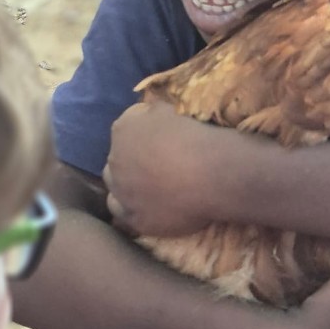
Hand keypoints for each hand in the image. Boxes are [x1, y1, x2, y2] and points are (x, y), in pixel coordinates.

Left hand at [104, 101, 219, 235]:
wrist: (213, 175)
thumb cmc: (197, 138)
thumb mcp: (175, 110)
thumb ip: (157, 110)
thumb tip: (153, 111)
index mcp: (124, 129)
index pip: (130, 123)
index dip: (148, 126)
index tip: (167, 133)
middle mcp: (115, 160)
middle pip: (119, 156)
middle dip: (134, 156)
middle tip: (160, 160)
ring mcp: (122, 192)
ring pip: (115, 186)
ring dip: (128, 184)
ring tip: (152, 185)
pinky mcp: (134, 218)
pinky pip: (123, 213)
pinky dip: (133, 207)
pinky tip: (150, 205)